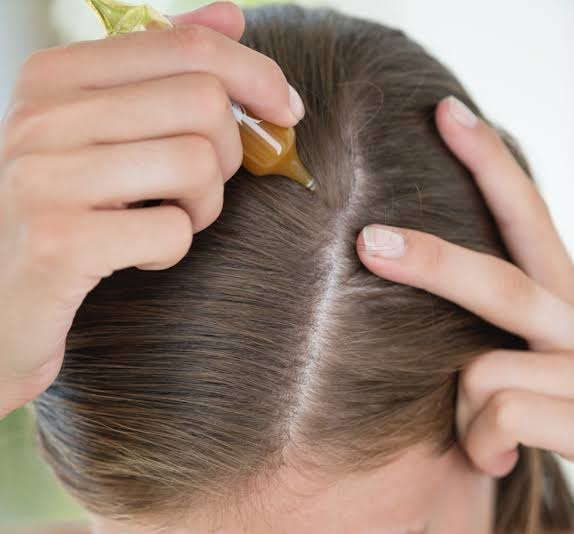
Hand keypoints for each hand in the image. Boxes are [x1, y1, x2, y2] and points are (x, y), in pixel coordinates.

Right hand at [0, 1, 304, 417]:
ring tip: (167, 220)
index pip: (188, 47)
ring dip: (203, 207)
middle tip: (199, 187)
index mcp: (57, 76)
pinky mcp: (59, 241)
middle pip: (203, 103)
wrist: (2, 299)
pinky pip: (172, 230)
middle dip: (227, 155)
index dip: (257, 75)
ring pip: (196, 165)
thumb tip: (231, 16)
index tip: (287, 110)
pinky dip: (173, 249)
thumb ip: (163, 68)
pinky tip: (140, 254)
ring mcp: (45, 177)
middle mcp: (44, 116)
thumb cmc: (66, 209)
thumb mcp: (104, 130)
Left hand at [356, 95, 573, 476]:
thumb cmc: (538, 409)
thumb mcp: (517, 352)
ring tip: (476, 436)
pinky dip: (481, 445)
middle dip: (432, 263)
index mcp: (561, 298)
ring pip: (484, 371)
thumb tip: (400, 261)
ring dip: (463, 409)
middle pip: (501, 283)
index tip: (444, 112)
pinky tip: (492, 460)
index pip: (527, 217)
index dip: (490, 162)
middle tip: (367, 243)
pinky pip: (501, 417)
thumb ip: (487, 315)